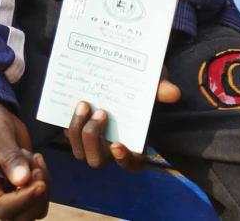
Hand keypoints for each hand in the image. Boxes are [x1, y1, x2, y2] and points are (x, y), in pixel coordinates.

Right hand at [0, 99, 49, 219]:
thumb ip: (10, 158)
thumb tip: (23, 181)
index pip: (2, 207)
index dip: (24, 199)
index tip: (40, 182)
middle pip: (18, 216)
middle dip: (35, 194)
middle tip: (38, 165)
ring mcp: (5, 194)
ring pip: (31, 210)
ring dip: (41, 186)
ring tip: (36, 159)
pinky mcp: (18, 189)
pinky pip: (36, 197)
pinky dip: (42, 181)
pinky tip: (36, 160)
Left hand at [65, 65, 180, 171]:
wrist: (122, 75)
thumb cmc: (142, 86)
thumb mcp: (153, 84)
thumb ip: (161, 89)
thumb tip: (173, 93)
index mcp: (135, 145)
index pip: (131, 165)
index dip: (123, 159)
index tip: (117, 144)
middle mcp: (111, 149)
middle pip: (97, 159)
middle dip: (94, 138)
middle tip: (101, 112)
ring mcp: (93, 142)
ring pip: (79, 151)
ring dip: (77, 129)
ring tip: (83, 104)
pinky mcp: (78, 130)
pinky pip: (67, 134)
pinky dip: (66, 122)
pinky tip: (70, 103)